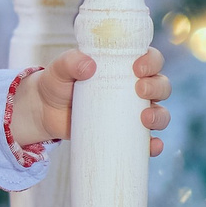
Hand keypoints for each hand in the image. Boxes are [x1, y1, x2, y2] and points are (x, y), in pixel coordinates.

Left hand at [10, 48, 172, 155]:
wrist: (44, 111)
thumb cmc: (57, 83)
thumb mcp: (60, 69)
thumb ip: (71, 62)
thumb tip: (89, 66)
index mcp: (124, 66)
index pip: (150, 59)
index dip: (152, 62)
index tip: (138, 68)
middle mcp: (134, 87)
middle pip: (161, 85)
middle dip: (157, 88)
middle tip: (139, 90)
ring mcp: (131, 112)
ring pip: (160, 113)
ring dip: (160, 116)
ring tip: (145, 119)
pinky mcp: (125, 133)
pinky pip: (147, 141)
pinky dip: (154, 145)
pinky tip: (152, 147)